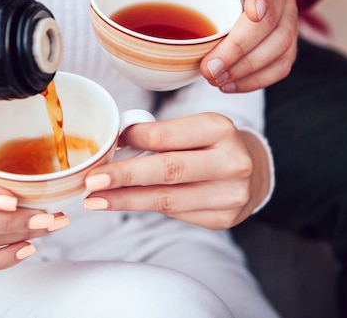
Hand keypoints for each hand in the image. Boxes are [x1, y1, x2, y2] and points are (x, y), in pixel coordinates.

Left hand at [83, 113, 271, 229]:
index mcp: (219, 128)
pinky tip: (127, 204)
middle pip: (167, 170)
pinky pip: (176, 215)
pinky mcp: (223, 219)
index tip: (106, 149)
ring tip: (97, 200)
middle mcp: (231, 162)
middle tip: (92, 182)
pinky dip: (148, 208)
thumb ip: (160, 134)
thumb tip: (115, 143)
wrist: (254, 170)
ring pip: (167, 200)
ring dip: (126, 200)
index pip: (166, 136)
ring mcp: (230, 195)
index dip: (132, 141)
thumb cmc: (213, 144)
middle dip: (124, 177)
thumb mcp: (194, 127)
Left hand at [164, 0, 297, 92]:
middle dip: (240, 49)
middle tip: (209, 69)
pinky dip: (257, 79)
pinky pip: (283, 63)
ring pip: (282, 44)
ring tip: (215, 80)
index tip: (252, 13)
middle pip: (273, 19)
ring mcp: (288, 12)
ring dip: (247, 68)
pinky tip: (230, 85)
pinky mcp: (287, 36)